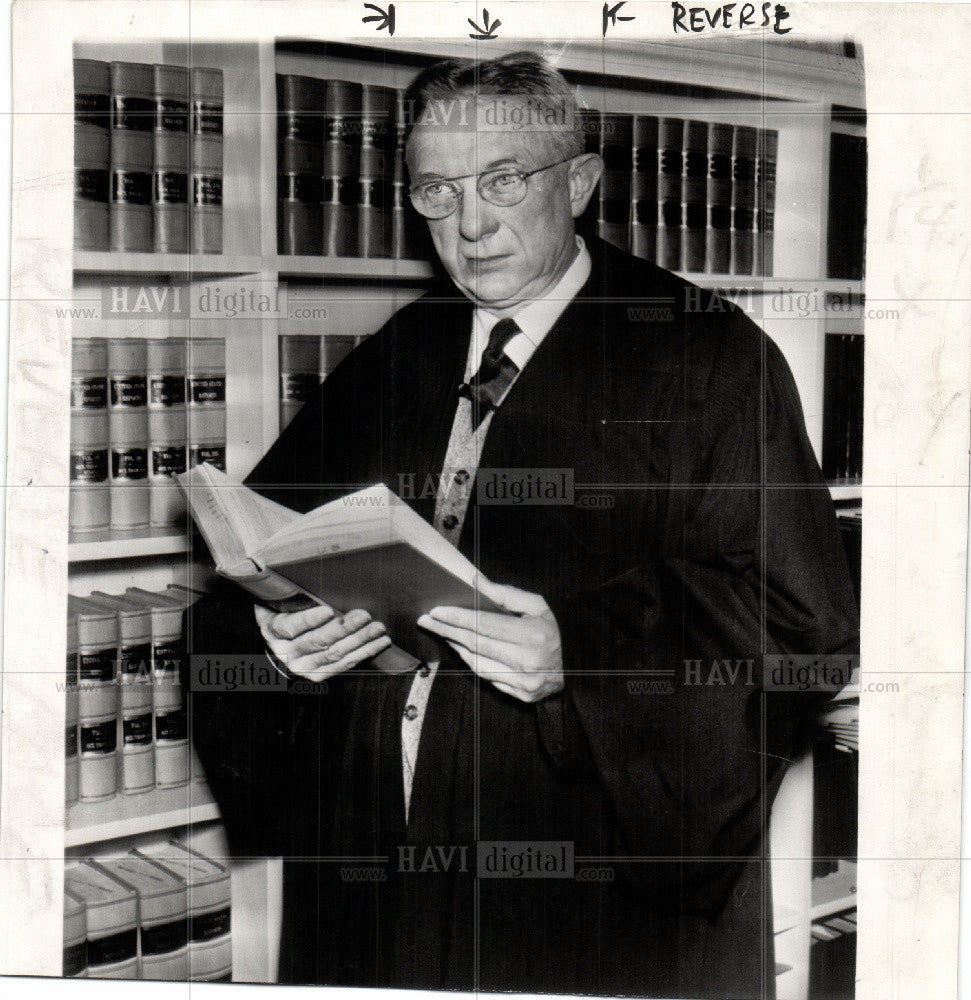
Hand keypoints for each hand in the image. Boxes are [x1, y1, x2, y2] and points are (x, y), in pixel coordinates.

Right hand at [254, 603, 390, 681]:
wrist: (281, 642)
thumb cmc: (286, 612)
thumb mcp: (281, 601)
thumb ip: (292, 593)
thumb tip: (307, 575)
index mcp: (273, 630)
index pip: (291, 626)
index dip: (309, 620)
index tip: (328, 611)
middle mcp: (286, 651)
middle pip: (317, 641)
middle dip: (343, 628)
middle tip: (364, 616)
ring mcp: (302, 666)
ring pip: (334, 654)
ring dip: (360, 640)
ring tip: (377, 628)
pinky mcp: (318, 675)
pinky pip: (344, 665)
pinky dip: (365, 652)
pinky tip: (380, 642)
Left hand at [417, 576, 562, 702]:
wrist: (575, 667)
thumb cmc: (552, 631)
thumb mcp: (537, 606)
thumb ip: (505, 594)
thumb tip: (476, 582)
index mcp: (533, 636)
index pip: (486, 625)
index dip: (458, 617)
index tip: (437, 610)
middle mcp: (527, 662)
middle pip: (476, 644)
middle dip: (447, 629)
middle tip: (426, 620)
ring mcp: (523, 682)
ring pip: (477, 663)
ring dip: (456, 646)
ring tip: (442, 631)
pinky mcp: (519, 694)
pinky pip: (486, 676)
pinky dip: (470, 661)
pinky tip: (461, 648)